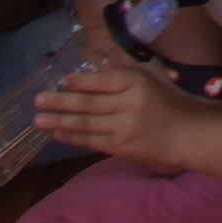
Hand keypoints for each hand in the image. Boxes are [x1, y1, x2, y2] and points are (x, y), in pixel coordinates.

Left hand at [35, 62, 195, 169]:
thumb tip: (86, 75)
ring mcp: (123, 127)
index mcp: (138, 82)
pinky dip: (72, 136)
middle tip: (38, 100)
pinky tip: (58, 132)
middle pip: (89, 103)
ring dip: (59, 121)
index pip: (104, 81)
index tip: (62, 81)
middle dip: (60, 102)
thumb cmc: (166, 101)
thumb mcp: (149, 79)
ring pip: (85, 123)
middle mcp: (129, 104)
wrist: (183, 134)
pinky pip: (91, 141)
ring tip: (38, 119)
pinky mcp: (120, 146)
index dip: (81, 81)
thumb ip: (121, 76)